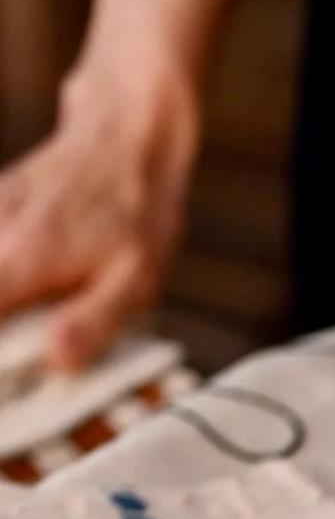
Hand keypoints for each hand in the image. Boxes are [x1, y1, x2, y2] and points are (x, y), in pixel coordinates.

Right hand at [0, 67, 196, 371]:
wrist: (130, 132)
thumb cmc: (138, 211)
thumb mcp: (135, 280)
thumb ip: (90, 322)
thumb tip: (55, 362)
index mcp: (23, 260)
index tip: (10, 386)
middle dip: (4, 334)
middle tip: (24, 358)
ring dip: (10, 308)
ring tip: (31, 325)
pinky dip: (8, 276)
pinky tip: (28, 288)